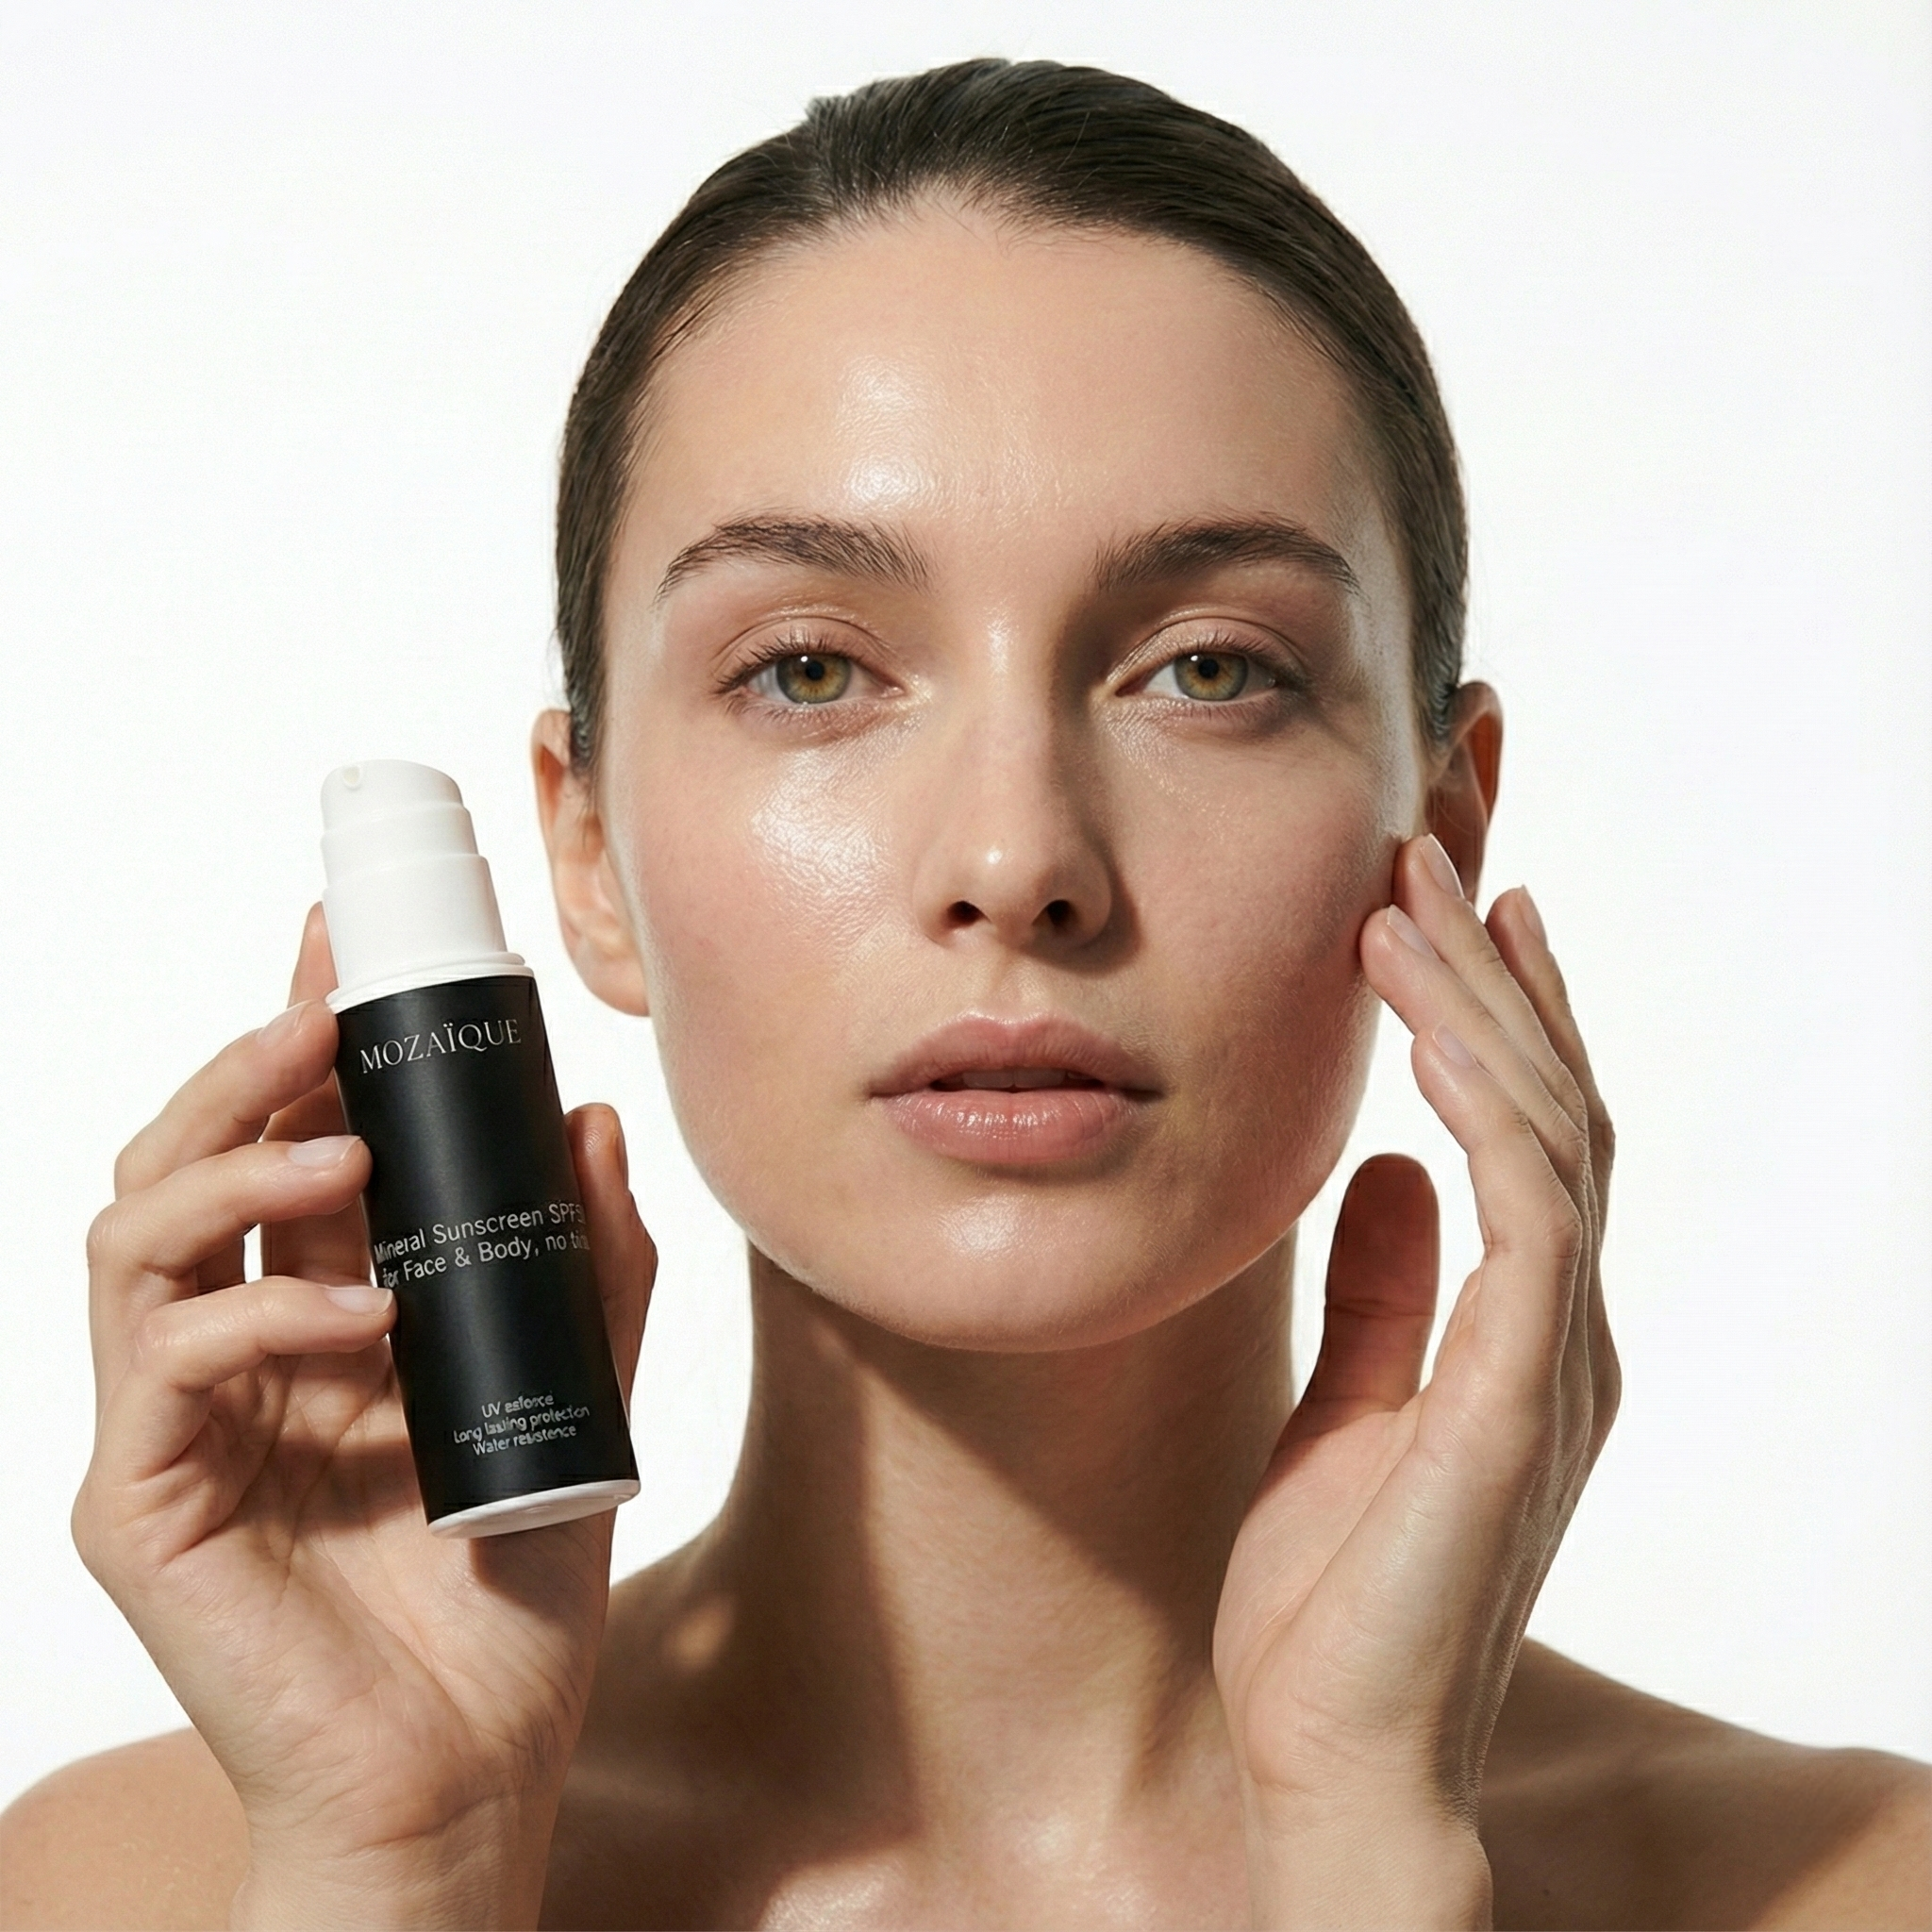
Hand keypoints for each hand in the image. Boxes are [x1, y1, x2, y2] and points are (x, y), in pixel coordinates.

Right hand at [72, 907, 653, 1928]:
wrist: (472, 1770)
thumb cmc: (514, 1584)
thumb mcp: (587, 1390)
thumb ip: (594, 1261)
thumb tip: (594, 1116)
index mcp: (321, 1312)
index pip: (283, 1145)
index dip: (299, 1038)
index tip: (347, 948)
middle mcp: (233, 1350)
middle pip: (183, 1159)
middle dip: (244, 1064)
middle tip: (323, 1007)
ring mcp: (177, 1422)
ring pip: (135, 1233)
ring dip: (234, 1160)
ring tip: (344, 1142)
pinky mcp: (144, 1502)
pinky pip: (165, 1362)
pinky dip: (259, 1310)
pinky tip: (360, 1312)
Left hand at [1213, 834, 1616, 1929]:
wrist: (1333, 1762)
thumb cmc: (1333, 1603)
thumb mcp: (1348, 1403)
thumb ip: (1381, 1287)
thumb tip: (1389, 1164)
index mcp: (1516, 1330)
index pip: (1525, 1131)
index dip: (1497, 1010)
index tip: (1449, 905)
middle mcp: (1559, 1330)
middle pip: (1551, 1100)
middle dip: (1492, 968)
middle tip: (1434, 849)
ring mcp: (1553, 1362)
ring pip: (1552, 1130)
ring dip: (1485, 1003)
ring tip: (1414, 893)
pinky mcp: (1519, 1398)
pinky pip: (1527, 1214)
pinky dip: (1489, 1101)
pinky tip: (1430, 1020)